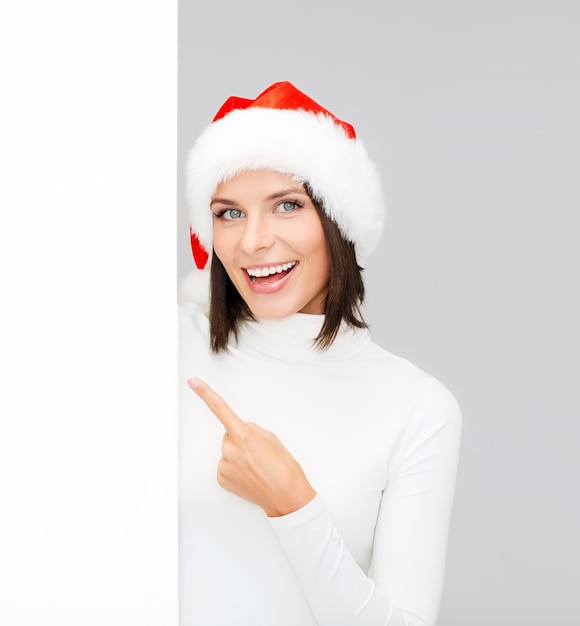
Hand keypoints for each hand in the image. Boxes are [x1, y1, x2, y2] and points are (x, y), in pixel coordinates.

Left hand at [187, 377, 315, 516]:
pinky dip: (236, 467)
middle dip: (242, 439)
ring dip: (240, 454)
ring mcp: (224, 465)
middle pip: (230, 434)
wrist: (287, 496)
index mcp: (243, 435)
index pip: (219, 408)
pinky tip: (250, 473)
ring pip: (228, 450)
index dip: (205, 393)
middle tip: (259, 452)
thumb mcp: (271, 438)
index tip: (193, 382)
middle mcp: (229, 449)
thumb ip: (251, 429)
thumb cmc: (284, 468)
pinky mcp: (221, 478)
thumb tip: (241, 431)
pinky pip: (226, 464)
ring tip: (257, 465)